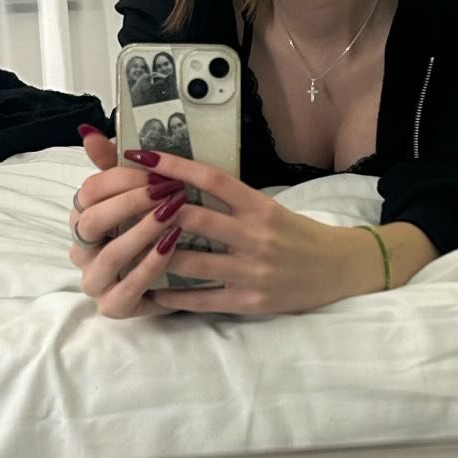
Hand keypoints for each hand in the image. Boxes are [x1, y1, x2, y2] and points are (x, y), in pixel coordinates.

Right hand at [68, 129, 191, 317]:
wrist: (180, 273)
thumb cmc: (154, 225)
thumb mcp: (138, 191)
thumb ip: (113, 163)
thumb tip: (87, 131)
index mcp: (83, 217)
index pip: (88, 192)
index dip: (120, 178)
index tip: (155, 171)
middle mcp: (82, 250)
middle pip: (91, 222)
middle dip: (131, 202)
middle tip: (166, 190)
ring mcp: (96, 281)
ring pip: (109, 256)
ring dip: (141, 231)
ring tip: (173, 213)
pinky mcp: (115, 306)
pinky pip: (128, 288)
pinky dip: (150, 264)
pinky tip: (172, 244)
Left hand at [119, 146, 407, 315]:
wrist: (337, 269)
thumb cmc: (297, 235)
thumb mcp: (269, 209)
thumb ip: (231, 202)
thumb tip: (182, 187)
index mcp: (258, 206)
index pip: (211, 179)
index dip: (175, 167)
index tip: (143, 156)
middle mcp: (254, 235)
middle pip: (193, 218)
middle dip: (153, 211)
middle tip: (120, 205)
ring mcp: (251, 270)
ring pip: (190, 260)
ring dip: (154, 254)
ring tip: (124, 248)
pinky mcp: (249, 301)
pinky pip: (202, 299)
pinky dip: (173, 296)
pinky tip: (150, 291)